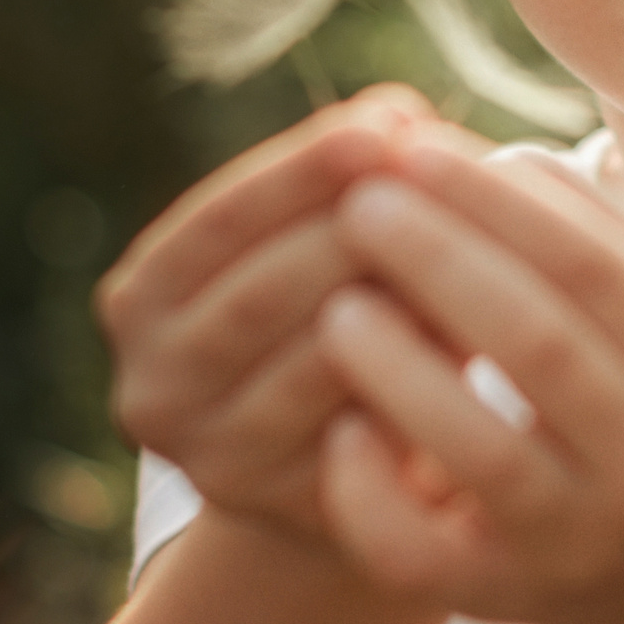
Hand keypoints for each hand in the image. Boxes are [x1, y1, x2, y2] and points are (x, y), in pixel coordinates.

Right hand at [98, 86, 487, 545]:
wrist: (347, 455)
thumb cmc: (335, 300)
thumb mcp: (314, 234)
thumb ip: (342, 177)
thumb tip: (402, 115)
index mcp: (140, 296)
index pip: (221, 218)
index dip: (305, 165)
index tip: (393, 118)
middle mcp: (153, 386)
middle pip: (263, 293)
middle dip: (362, 226)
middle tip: (445, 178)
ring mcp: (214, 459)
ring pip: (318, 363)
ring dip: (404, 297)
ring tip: (483, 244)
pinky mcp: (286, 508)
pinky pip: (365, 430)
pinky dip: (421, 373)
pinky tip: (480, 330)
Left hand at [314, 143, 623, 623]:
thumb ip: (597, 224)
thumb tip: (494, 156)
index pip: (590, 264)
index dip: (496, 201)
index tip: (413, 149)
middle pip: (539, 346)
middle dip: (441, 262)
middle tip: (358, 203)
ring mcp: (583, 540)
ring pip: (485, 453)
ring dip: (402, 369)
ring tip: (335, 303)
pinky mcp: (509, 600)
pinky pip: (428, 555)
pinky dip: (377, 491)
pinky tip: (342, 428)